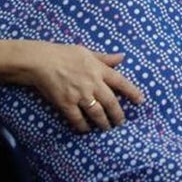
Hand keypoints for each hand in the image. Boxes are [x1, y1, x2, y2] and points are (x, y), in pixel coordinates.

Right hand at [24, 43, 144, 132]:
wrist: (41, 61)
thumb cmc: (64, 54)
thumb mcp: (87, 52)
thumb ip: (105, 58)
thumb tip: (122, 57)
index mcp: (99, 69)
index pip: (121, 82)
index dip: (132, 92)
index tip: (140, 101)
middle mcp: (92, 83)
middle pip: (111, 103)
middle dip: (118, 115)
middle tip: (121, 122)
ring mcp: (80, 95)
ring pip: (97, 114)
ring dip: (103, 123)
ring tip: (106, 128)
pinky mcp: (67, 104)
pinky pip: (78, 120)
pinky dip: (83, 127)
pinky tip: (86, 130)